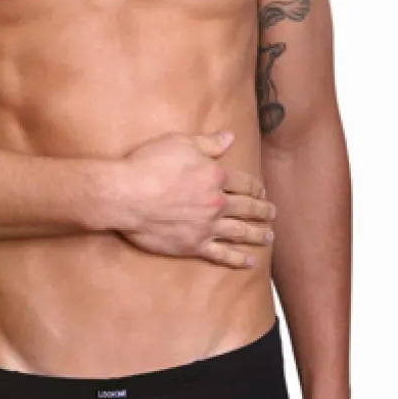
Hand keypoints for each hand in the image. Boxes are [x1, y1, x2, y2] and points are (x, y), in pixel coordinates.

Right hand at [114, 130, 275, 268]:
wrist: (125, 195)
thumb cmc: (148, 164)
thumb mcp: (180, 143)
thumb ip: (208, 143)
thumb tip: (230, 138)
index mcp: (215, 176)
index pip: (244, 182)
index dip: (255, 187)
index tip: (262, 191)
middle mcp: (216, 202)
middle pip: (247, 207)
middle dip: (263, 211)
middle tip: (272, 214)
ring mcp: (206, 226)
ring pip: (240, 232)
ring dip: (258, 234)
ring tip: (269, 236)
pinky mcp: (193, 245)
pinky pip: (221, 254)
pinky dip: (237, 258)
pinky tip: (249, 261)